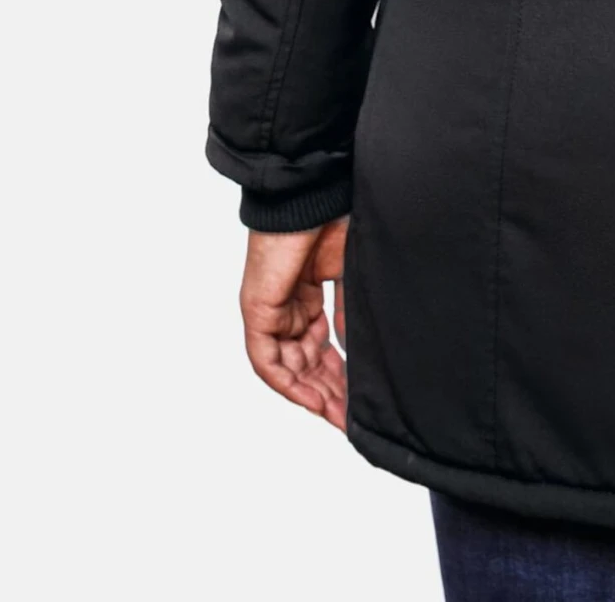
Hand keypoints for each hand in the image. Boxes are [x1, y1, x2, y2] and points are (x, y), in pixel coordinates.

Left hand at [240, 219, 347, 430]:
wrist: (311, 196)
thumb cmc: (332, 221)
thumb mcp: (349, 276)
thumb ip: (348, 315)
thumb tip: (356, 353)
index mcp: (308, 298)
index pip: (322, 348)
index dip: (339, 376)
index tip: (358, 400)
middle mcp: (287, 309)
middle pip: (305, 364)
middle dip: (328, 392)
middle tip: (350, 418)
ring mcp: (270, 312)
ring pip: (288, 368)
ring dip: (312, 394)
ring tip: (338, 416)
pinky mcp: (256, 312)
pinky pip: (266, 361)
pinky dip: (288, 383)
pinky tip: (312, 400)